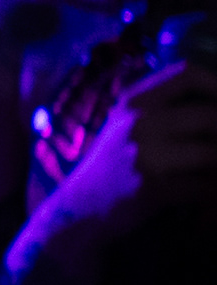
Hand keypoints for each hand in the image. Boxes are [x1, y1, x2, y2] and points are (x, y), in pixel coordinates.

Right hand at [14, 59, 214, 284]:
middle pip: (211, 116)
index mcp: (134, 101)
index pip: (187, 74)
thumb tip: (214, 104)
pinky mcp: (152, 187)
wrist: (80, 210)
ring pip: (213, 153)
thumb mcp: (129, 127)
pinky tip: (207, 204)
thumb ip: (164, 110)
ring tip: (213, 176)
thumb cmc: (113, 169)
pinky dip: (212, 197)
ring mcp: (144, 153)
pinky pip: (205, 187)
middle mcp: (137, 120)